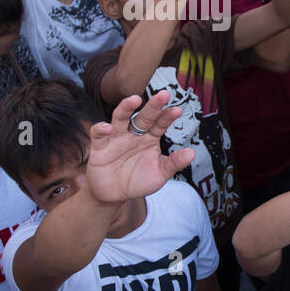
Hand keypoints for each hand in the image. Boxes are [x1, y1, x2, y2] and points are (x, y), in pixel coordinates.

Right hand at [82, 91, 196, 204]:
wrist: (114, 195)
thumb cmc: (137, 181)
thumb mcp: (159, 174)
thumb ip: (174, 163)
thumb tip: (192, 153)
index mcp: (149, 138)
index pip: (160, 124)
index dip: (167, 117)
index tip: (177, 110)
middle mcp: (133, 134)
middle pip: (143, 117)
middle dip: (153, 106)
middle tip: (163, 95)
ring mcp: (116, 138)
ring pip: (120, 118)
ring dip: (126, 108)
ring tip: (135, 100)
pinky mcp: (100, 146)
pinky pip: (98, 134)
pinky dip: (101, 129)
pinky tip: (108, 129)